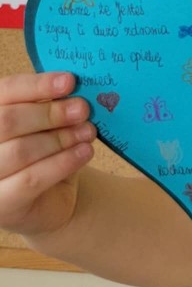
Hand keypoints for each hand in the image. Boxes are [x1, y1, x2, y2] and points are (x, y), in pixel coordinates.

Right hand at [0, 72, 95, 237]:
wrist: (51, 198)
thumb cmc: (44, 150)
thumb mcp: (45, 122)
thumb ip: (49, 103)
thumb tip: (70, 85)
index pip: (5, 91)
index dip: (36, 85)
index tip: (69, 81)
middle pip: (8, 121)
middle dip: (50, 113)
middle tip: (82, 109)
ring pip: (22, 150)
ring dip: (61, 138)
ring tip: (88, 131)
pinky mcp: (2, 204)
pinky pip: (33, 179)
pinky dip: (63, 162)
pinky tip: (85, 151)